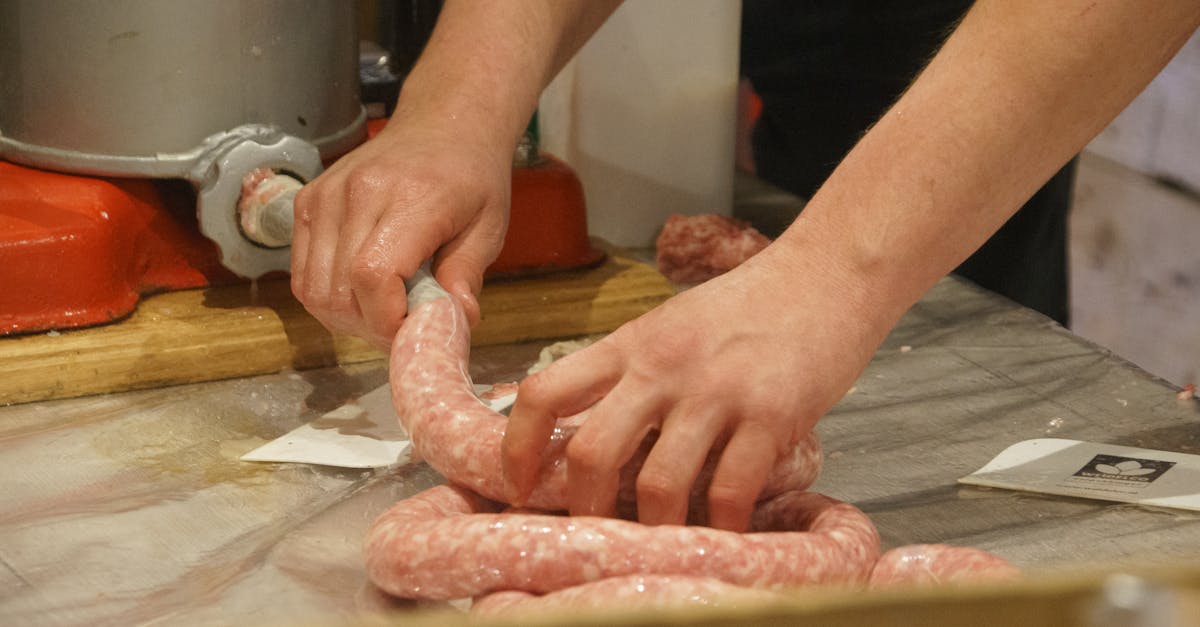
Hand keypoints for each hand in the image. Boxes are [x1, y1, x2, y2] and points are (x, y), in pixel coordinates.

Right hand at [291, 118, 510, 348]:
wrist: (442, 127)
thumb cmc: (470, 178)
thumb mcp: (488, 227)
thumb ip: (467, 275)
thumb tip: (455, 322)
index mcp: (410, 197)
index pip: (373, 275)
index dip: (386, 320)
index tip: (412, 332)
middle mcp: (358, 193)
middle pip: (339, 290)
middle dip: (370, 326)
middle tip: (402, 327)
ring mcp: (326, 195)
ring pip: (313, 288)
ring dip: (346, 316)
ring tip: (383, 309)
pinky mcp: (308, 202)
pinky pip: (301, 272)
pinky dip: (327, 295)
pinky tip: (361, 291)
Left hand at [502, 244, 885, 530]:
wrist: (828, 273)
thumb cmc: (749, 305)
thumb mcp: (672, 325)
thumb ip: (633, 371)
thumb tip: (592, 432)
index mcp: (630, 344)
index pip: (546, 391)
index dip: (517, 446)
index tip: (517, 485)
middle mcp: (663, 367)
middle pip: (592, 451)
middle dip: (584, 507)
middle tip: (595, 532)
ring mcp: (717, 391)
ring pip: (659, 484)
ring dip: (655, 528)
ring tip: (664, 541)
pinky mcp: (771, 414)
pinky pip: (731, 490)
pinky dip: (722, 525)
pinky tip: (725, 530)